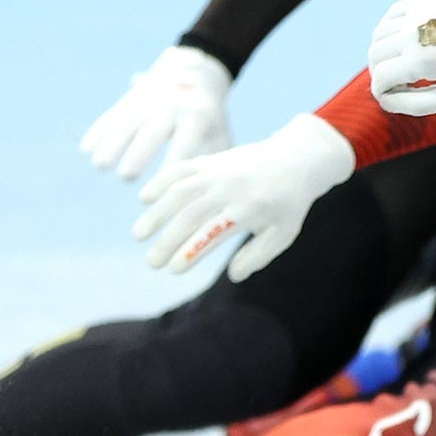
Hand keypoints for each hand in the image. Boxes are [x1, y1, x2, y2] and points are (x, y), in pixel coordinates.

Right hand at [81, 45, 233, 180]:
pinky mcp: (129, 100)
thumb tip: (209, 193)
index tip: (164, 187)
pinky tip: (86, 150)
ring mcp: (147, 101)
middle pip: (152, 132)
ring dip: (111, 143)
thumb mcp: (220, 133)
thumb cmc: (211, 118)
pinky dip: (99, 131)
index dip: (173, 163)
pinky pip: (112, 115)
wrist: (196, 73)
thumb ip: (216, 160)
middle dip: (138, 153)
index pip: (185, 142)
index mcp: (196, 116)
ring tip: (100, 166)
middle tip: (126, 177)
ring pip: (126, 122)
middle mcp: (170, 106)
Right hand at [134, 113, 353, 278]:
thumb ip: (258, 256)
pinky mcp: (210, 159)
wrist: (296, 158)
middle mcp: (231, 188)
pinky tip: (144, 198)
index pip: (213, 234)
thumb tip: (233, 276)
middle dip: (168, 240)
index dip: (191, 253)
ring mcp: (218, 171)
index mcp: (250, 209)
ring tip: (139, 235)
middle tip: (152, 262)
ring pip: (180, 191)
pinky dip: (160, 181)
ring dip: (157, 213)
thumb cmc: (289, 203)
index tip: (174, 270)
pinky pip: (180, 168)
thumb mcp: (282, 234)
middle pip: (191, 216)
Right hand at [366, 0, 435, 116]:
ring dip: (384, 52)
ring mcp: (418, 13)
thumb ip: (414, 104)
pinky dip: (390, 29)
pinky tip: (404, 41)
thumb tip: (384, 100)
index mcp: (421, 61)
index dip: (382, 92)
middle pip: (374, 55)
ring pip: (379, 34)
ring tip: (404, 64)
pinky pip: (393, 14)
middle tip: (401, 83)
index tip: (395, 96)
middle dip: (381, 73)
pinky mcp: (426, 0)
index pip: (380, 78)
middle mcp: (414, 33)